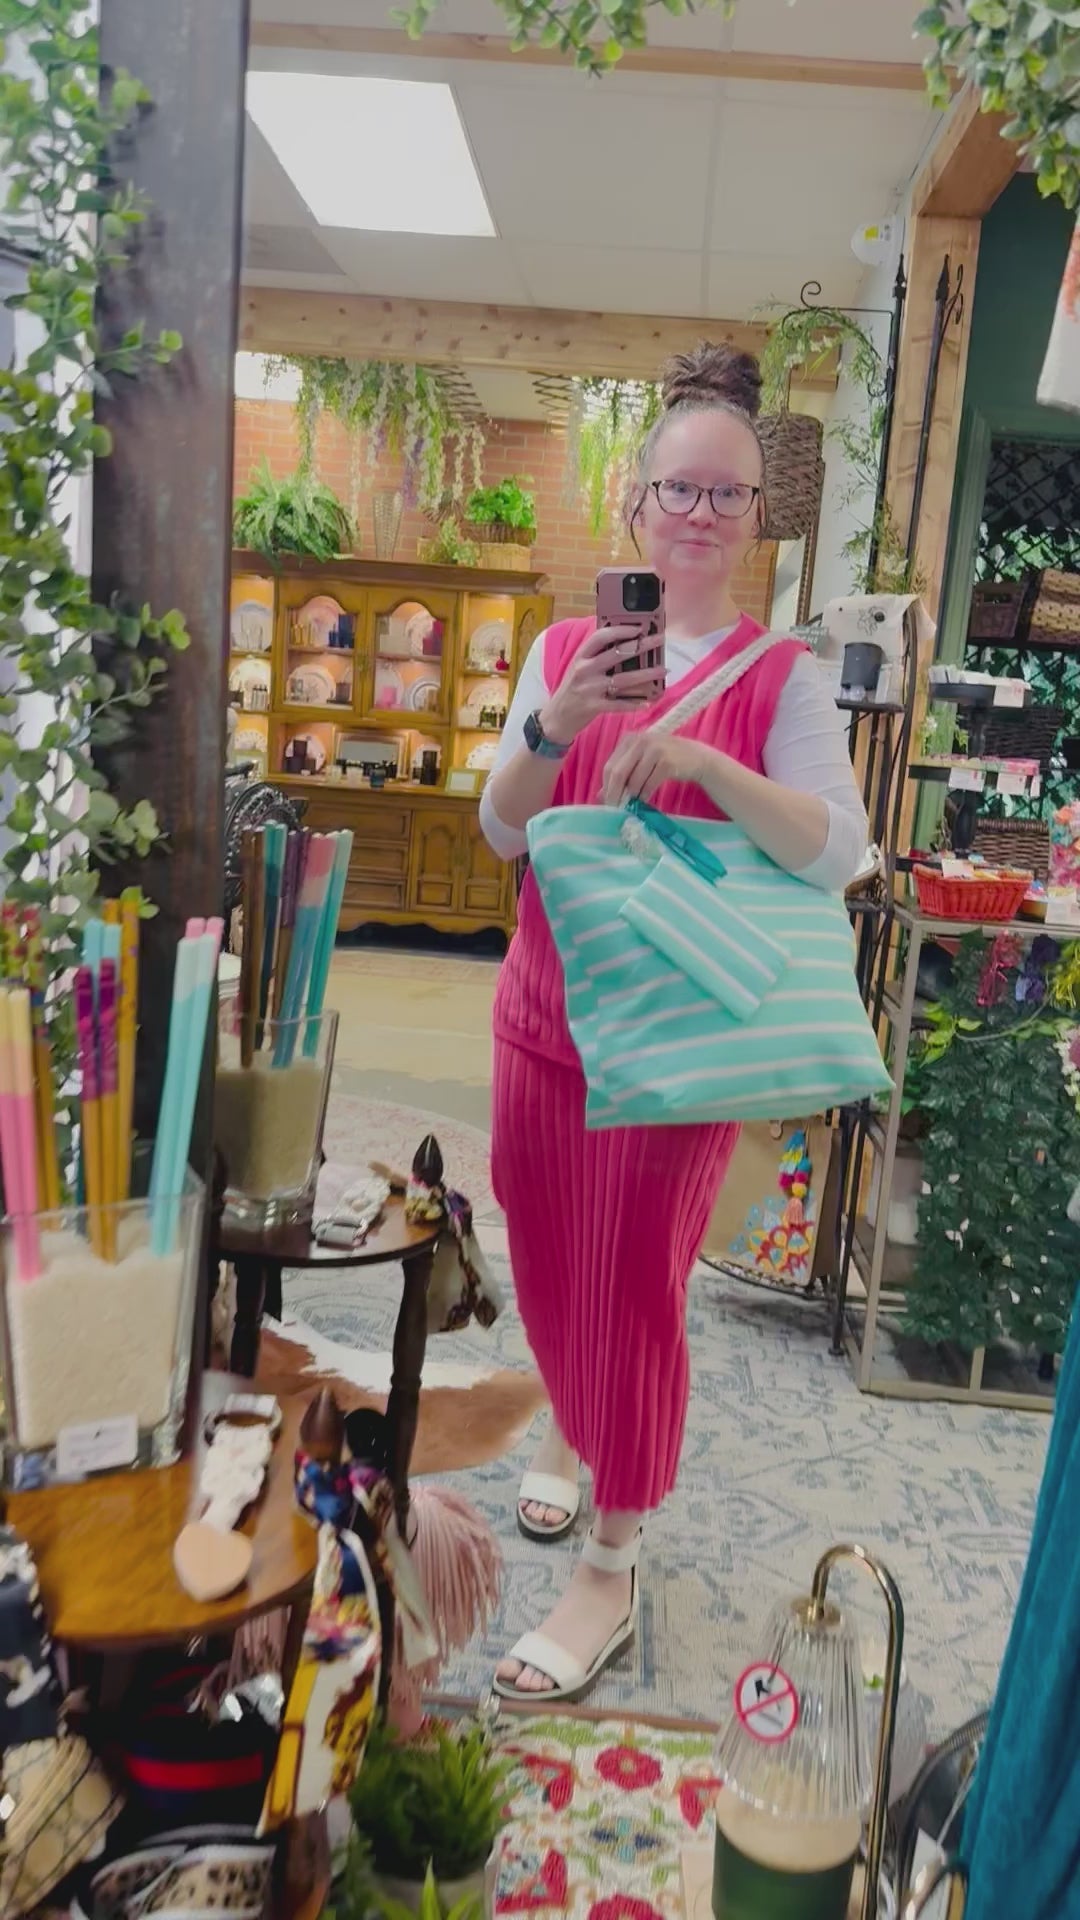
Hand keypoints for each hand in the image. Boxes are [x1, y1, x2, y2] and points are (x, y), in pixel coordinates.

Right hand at [540, 624, 664, 746]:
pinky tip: (648, 701)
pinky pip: (618, 704)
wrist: (556, 718)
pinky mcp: (593, 707)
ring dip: (646, 674)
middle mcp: (584, 670)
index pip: (600, 637)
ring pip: (623, 679)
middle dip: (641, 646)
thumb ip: (597, 656)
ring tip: (663, 670)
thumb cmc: (573, 690)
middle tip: (659, 640)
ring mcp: (589, 689)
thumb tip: (625, 643)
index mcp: (581, 657)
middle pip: (616, 654)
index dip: (621, 630)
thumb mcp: (580, 668)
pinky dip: (635, 703)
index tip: (639, 627)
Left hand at [601, 732, 709, 807]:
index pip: (609, 766)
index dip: (606, 786)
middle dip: (614, 794)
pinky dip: (645, 794)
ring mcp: (654, 749)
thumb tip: (600, 796)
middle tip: (615, 809)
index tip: (608, 802)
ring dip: (632, 796)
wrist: (696, 758)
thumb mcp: (641, 763)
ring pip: (633, 780)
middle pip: (617, 772)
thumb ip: (621, 775)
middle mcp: (640, 740)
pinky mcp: (666, 761)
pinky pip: (649, 784)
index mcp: (629, 738)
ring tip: (634, 802)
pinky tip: (645, 798)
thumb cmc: (664, 760)